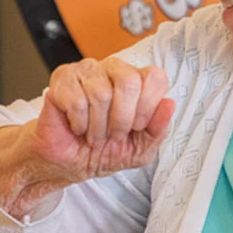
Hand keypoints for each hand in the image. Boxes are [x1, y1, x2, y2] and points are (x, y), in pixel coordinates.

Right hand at [0, 57, 175, 217]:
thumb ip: (158, 129)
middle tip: (112, 134)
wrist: (68, 162)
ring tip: (92, 134)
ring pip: (101, 92)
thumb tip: (170, 104)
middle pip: (129, 81)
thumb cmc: (103, 151)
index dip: (147, 107)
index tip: (136, 127)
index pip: (155, 77)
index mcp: (137, 81)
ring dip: (97, 126)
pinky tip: (76, 126)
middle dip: (121, 119)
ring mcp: (87, 70)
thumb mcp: (139, 149)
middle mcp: (114, 69)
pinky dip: (78, 123)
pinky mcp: (62, 77)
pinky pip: (76, 100)